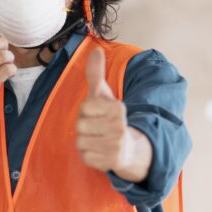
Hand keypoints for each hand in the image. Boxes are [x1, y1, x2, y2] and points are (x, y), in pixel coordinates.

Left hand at [75, 46, 139, 172]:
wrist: (131, 149)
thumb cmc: (112, 119)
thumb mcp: (105, 96)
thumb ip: (96, 74)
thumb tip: (95, 50)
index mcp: (118, 108)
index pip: (84, 108)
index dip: (87, 112)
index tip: (99, 115)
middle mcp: (119, 126)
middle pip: (80, 126)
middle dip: (85, 128)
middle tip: (98, 129)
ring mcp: (116, 145)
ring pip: (80, 142)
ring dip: (86, 142)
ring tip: (99, 140)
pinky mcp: (111, 161)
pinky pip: (85, 157)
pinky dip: (89, 156)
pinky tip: (100, 152)